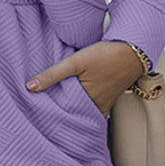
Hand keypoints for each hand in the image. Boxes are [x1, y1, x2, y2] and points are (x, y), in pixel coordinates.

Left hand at [25, 40, 144, 117]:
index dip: (49, 112)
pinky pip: (94, 109)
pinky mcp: (109, 99)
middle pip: (73, 113)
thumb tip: (30, 86)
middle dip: (60, 114)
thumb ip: (53, 74)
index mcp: (84, 99)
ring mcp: (103, 104)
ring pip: (83, 112)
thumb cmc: (106, 55)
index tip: (37, 113)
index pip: (62, 112)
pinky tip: (78, 102)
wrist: (134, 51)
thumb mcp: (75, 62)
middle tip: (43, 114)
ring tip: (57, 109)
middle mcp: (95, 106)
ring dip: (72, 111)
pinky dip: (84, 108)